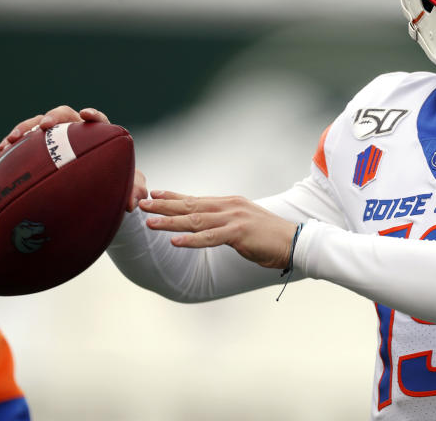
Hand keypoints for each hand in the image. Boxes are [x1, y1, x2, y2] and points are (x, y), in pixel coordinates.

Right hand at [0, 105, 146, 211]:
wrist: (95, 187)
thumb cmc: (115, 181)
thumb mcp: (127, 186)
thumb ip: (134, 191)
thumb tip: (133, 204)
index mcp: (100, 134)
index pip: (99, 120)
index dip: (93, 115)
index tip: (87, 115)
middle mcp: (77, 131)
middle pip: (65, 115)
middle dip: (53, 117)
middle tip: (46, 126)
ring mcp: (56, 137)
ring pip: (39, 124)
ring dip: (25, 128)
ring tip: (12, 140)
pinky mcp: (39, 147)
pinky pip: (25, 141)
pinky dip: (13, 144)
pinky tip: (0, 152)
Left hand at [139, 190, 298, 269]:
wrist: (295, 241)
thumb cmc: (269, 236)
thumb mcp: (244, 223)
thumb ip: (225, 221)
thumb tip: (208, 225)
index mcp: (229, 203)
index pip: (195, 199)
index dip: (173, 197)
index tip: (153, 194)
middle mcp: (229, 207)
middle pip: (190, 206)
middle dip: (164, 206)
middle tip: (140, 204)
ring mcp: (234, 218)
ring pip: (195, 220)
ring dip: (170, 222)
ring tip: (150, 222)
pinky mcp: (239, 233)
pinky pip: (211, 237)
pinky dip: (192, 240)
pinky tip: (175, 241)